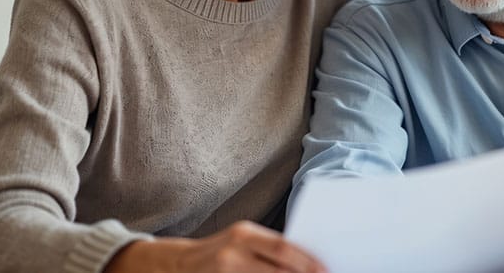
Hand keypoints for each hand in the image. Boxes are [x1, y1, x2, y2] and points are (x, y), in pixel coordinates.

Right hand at [106, 220, 325, 272]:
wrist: (177, 264)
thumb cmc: (221, 252)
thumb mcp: (243, 242)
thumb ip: (270, 249)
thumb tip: (307, 261)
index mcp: (244, 234)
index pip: (283, 248)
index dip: (307, 261)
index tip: (326, 269)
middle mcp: (232, 252)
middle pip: (277, 269)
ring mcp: (224, 271)